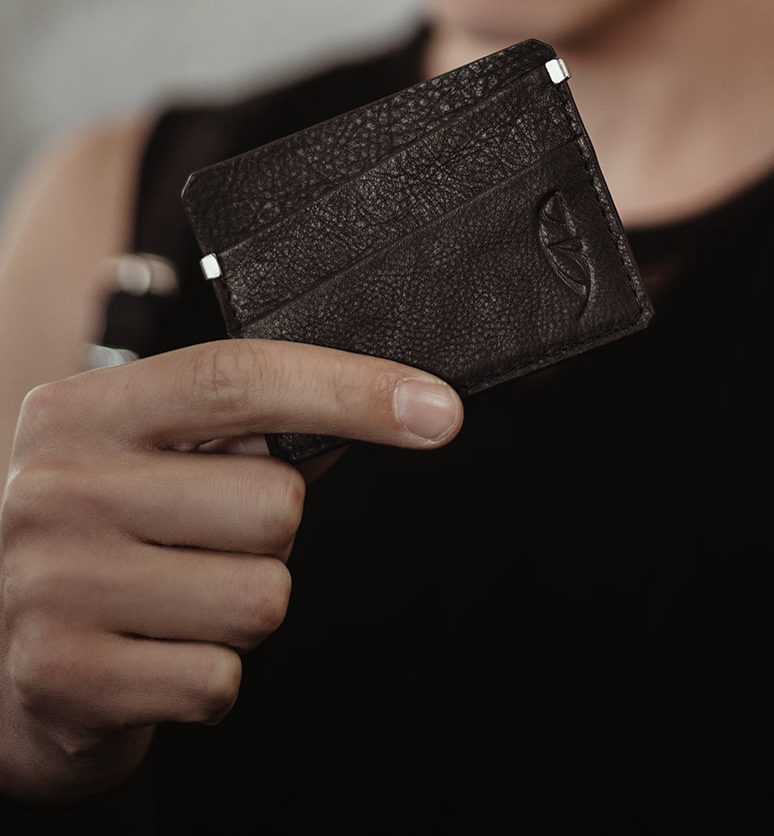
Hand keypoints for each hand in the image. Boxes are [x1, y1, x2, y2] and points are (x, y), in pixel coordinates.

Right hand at [0, 339, 461, 802]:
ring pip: (260, 597)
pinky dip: (209, 678)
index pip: (239, 377)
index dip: (351, 389)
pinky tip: (155, 657)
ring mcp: (53, 584)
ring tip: (176, 602)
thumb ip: (246, 429)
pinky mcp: (66, 678)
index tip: (437, 410)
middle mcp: (56, 487)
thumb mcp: (147, 458)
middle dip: (271, 534)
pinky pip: (220, 678)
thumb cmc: (103, 540)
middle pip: (271, 501)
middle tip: (205, 544)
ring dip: (243, 610)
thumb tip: (387, 411)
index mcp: (81, 411)